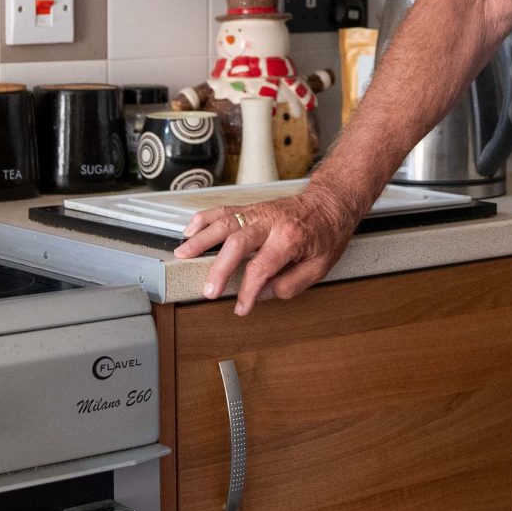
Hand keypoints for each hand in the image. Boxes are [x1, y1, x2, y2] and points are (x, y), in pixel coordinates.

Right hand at [172, 179, 365, 314]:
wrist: (329, 202)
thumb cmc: (326, 234)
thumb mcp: (319, 267)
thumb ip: (289, 284)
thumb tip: (260, 294)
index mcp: (290, 238)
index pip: (261, 268)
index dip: (248, 291)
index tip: (241, 307)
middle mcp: (270, 222)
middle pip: (237, 243)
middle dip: (219, 269)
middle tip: (208, 290)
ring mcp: (257, 212)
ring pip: (224, 222)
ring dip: (201, 239)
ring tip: (182, 254)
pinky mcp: (250, 208)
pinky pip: (222, 210)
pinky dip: (203, 219)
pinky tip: (189, 231)